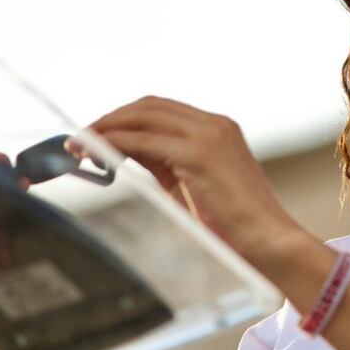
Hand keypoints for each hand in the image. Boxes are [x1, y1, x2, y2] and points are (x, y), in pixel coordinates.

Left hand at [71, 96, 307, 265]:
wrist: (270, 244)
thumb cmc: (235, 227)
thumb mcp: (194, 186)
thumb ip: (166, 165)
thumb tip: (127, 154)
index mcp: (217, 129)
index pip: (161, 110)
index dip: (125, 118)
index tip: (97, 135)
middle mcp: (214, 124)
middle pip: (148, 106)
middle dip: (110, 118)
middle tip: (80, 140)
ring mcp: (208, 135)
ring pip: (143, 116)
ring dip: (106, 128)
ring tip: (80, 147)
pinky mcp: (198, 154)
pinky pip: (143, 141)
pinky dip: (114, 144)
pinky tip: (98, 156)